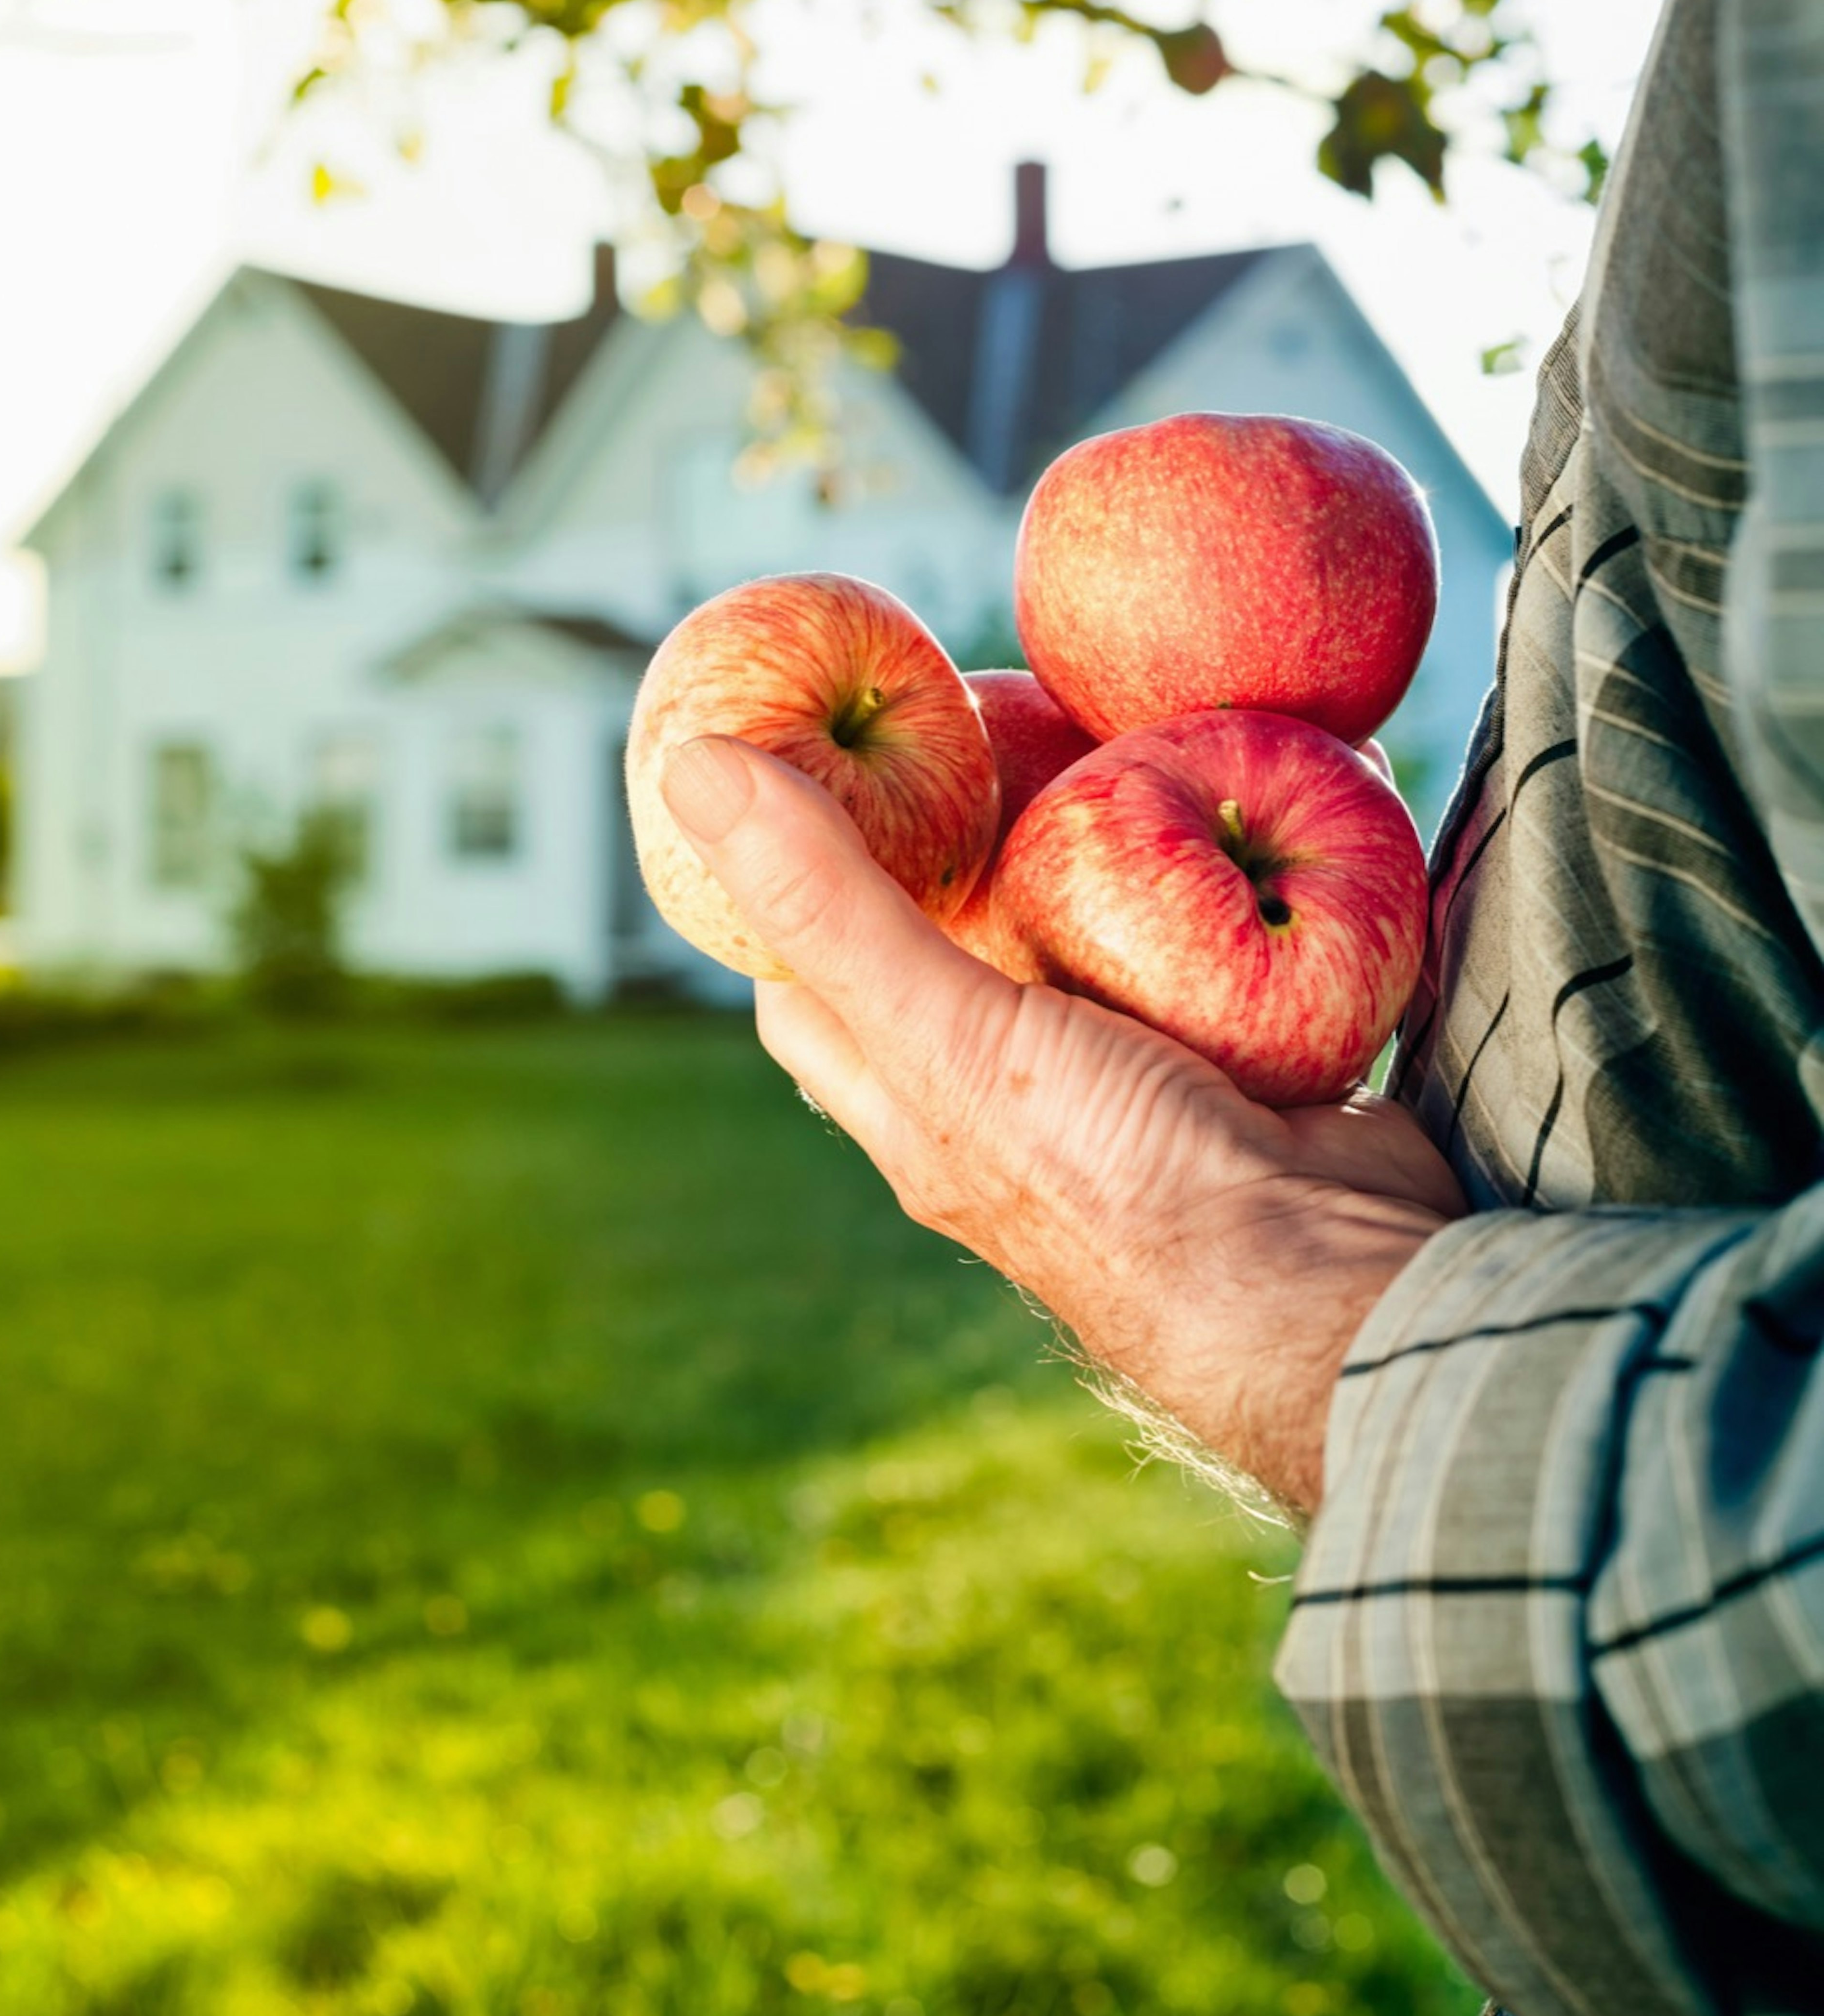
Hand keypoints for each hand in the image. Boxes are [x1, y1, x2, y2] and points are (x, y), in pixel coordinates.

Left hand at [663, 735, 1464, 1521]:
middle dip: (949, 853)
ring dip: (1089, 861)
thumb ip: (832, 905)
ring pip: (1084, 955)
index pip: (808, 996)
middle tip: (959, 729)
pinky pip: (1210, 960)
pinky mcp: (1244, 1070)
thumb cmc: (1118, 1181)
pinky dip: (1209, 886)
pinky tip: (1220, 809)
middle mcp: (1011, 1107)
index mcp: (920, 1113)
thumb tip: (688, 767)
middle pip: (946, 959)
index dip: (781, 893)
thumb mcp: (951, 1030)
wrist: (1326, 1286)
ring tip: (1085, 741)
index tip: (791, 780)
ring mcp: (1132, 1091)